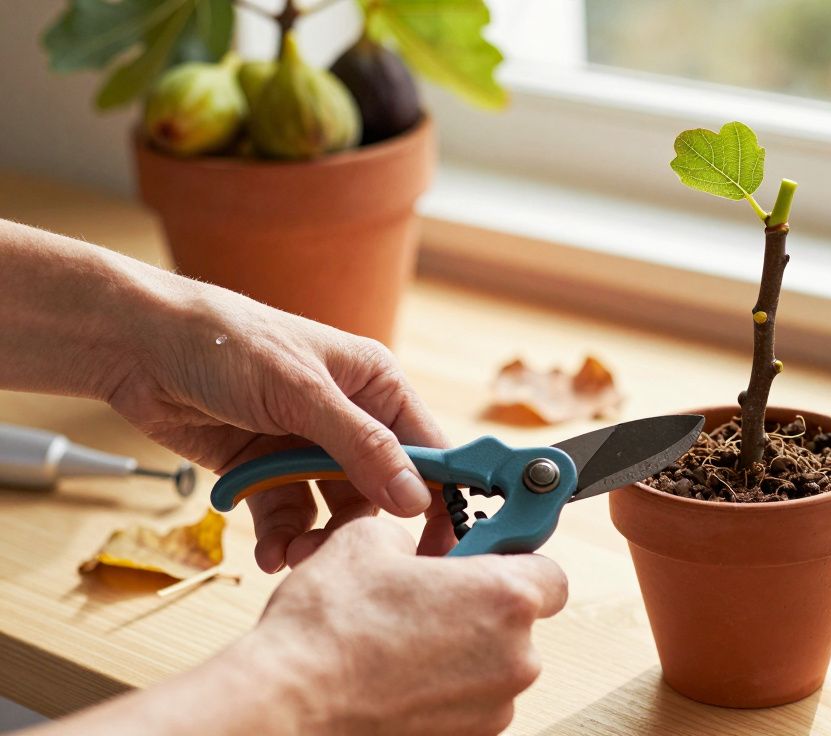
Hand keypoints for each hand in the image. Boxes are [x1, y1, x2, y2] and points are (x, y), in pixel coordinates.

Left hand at [105, 272, 453, 570]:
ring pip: (333, 510)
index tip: (441, 545)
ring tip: (293, 554)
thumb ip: (362, 447)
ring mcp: (306, 444)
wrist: (138, 345)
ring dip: (318, 538)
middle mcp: (349, 416)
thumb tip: (417, 498)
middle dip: (361, 527)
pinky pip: (289, 514)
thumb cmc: (227, 343)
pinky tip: (268, 552)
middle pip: (380, 489)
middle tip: (341, 556)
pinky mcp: (265, 468)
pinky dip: (282, 536)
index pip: (428, 448)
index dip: (439, 496)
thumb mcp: (302, 393)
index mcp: (376, 385)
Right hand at [253, 518, 567, 734]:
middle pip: (518, 624)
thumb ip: (415, 537)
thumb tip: (419, 546)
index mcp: (506, 597)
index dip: (517, 564)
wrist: (287, 708)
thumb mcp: (367, 542)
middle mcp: (515, 658)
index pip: (550, 574)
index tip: (486, 560)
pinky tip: (395, 679)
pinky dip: (442, 691)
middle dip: (479, 609)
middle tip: (427, 601)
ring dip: (459, 653)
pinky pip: (468, 705)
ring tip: (398, 644)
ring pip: (491, 667)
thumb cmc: (327, 629)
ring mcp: (493, 709)